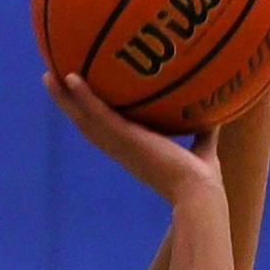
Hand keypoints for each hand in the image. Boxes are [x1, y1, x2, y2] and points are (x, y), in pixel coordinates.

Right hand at [44, 70, 222, 204]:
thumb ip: (205, 131)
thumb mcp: (204, 148)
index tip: (82, 97)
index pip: (105, 129)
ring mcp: (119, 145)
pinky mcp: (124, 140)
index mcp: (132, 150)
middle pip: (85, 123)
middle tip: (53, 81)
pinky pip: (98, 115)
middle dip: (68, 103)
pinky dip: (83, 98)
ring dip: (64, 99)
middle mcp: (119, 149)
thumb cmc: (201, 181)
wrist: (198, 192)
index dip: (90, 113)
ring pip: (83, 120)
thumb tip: (220, 112)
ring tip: (49, 76)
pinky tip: (72, 78)